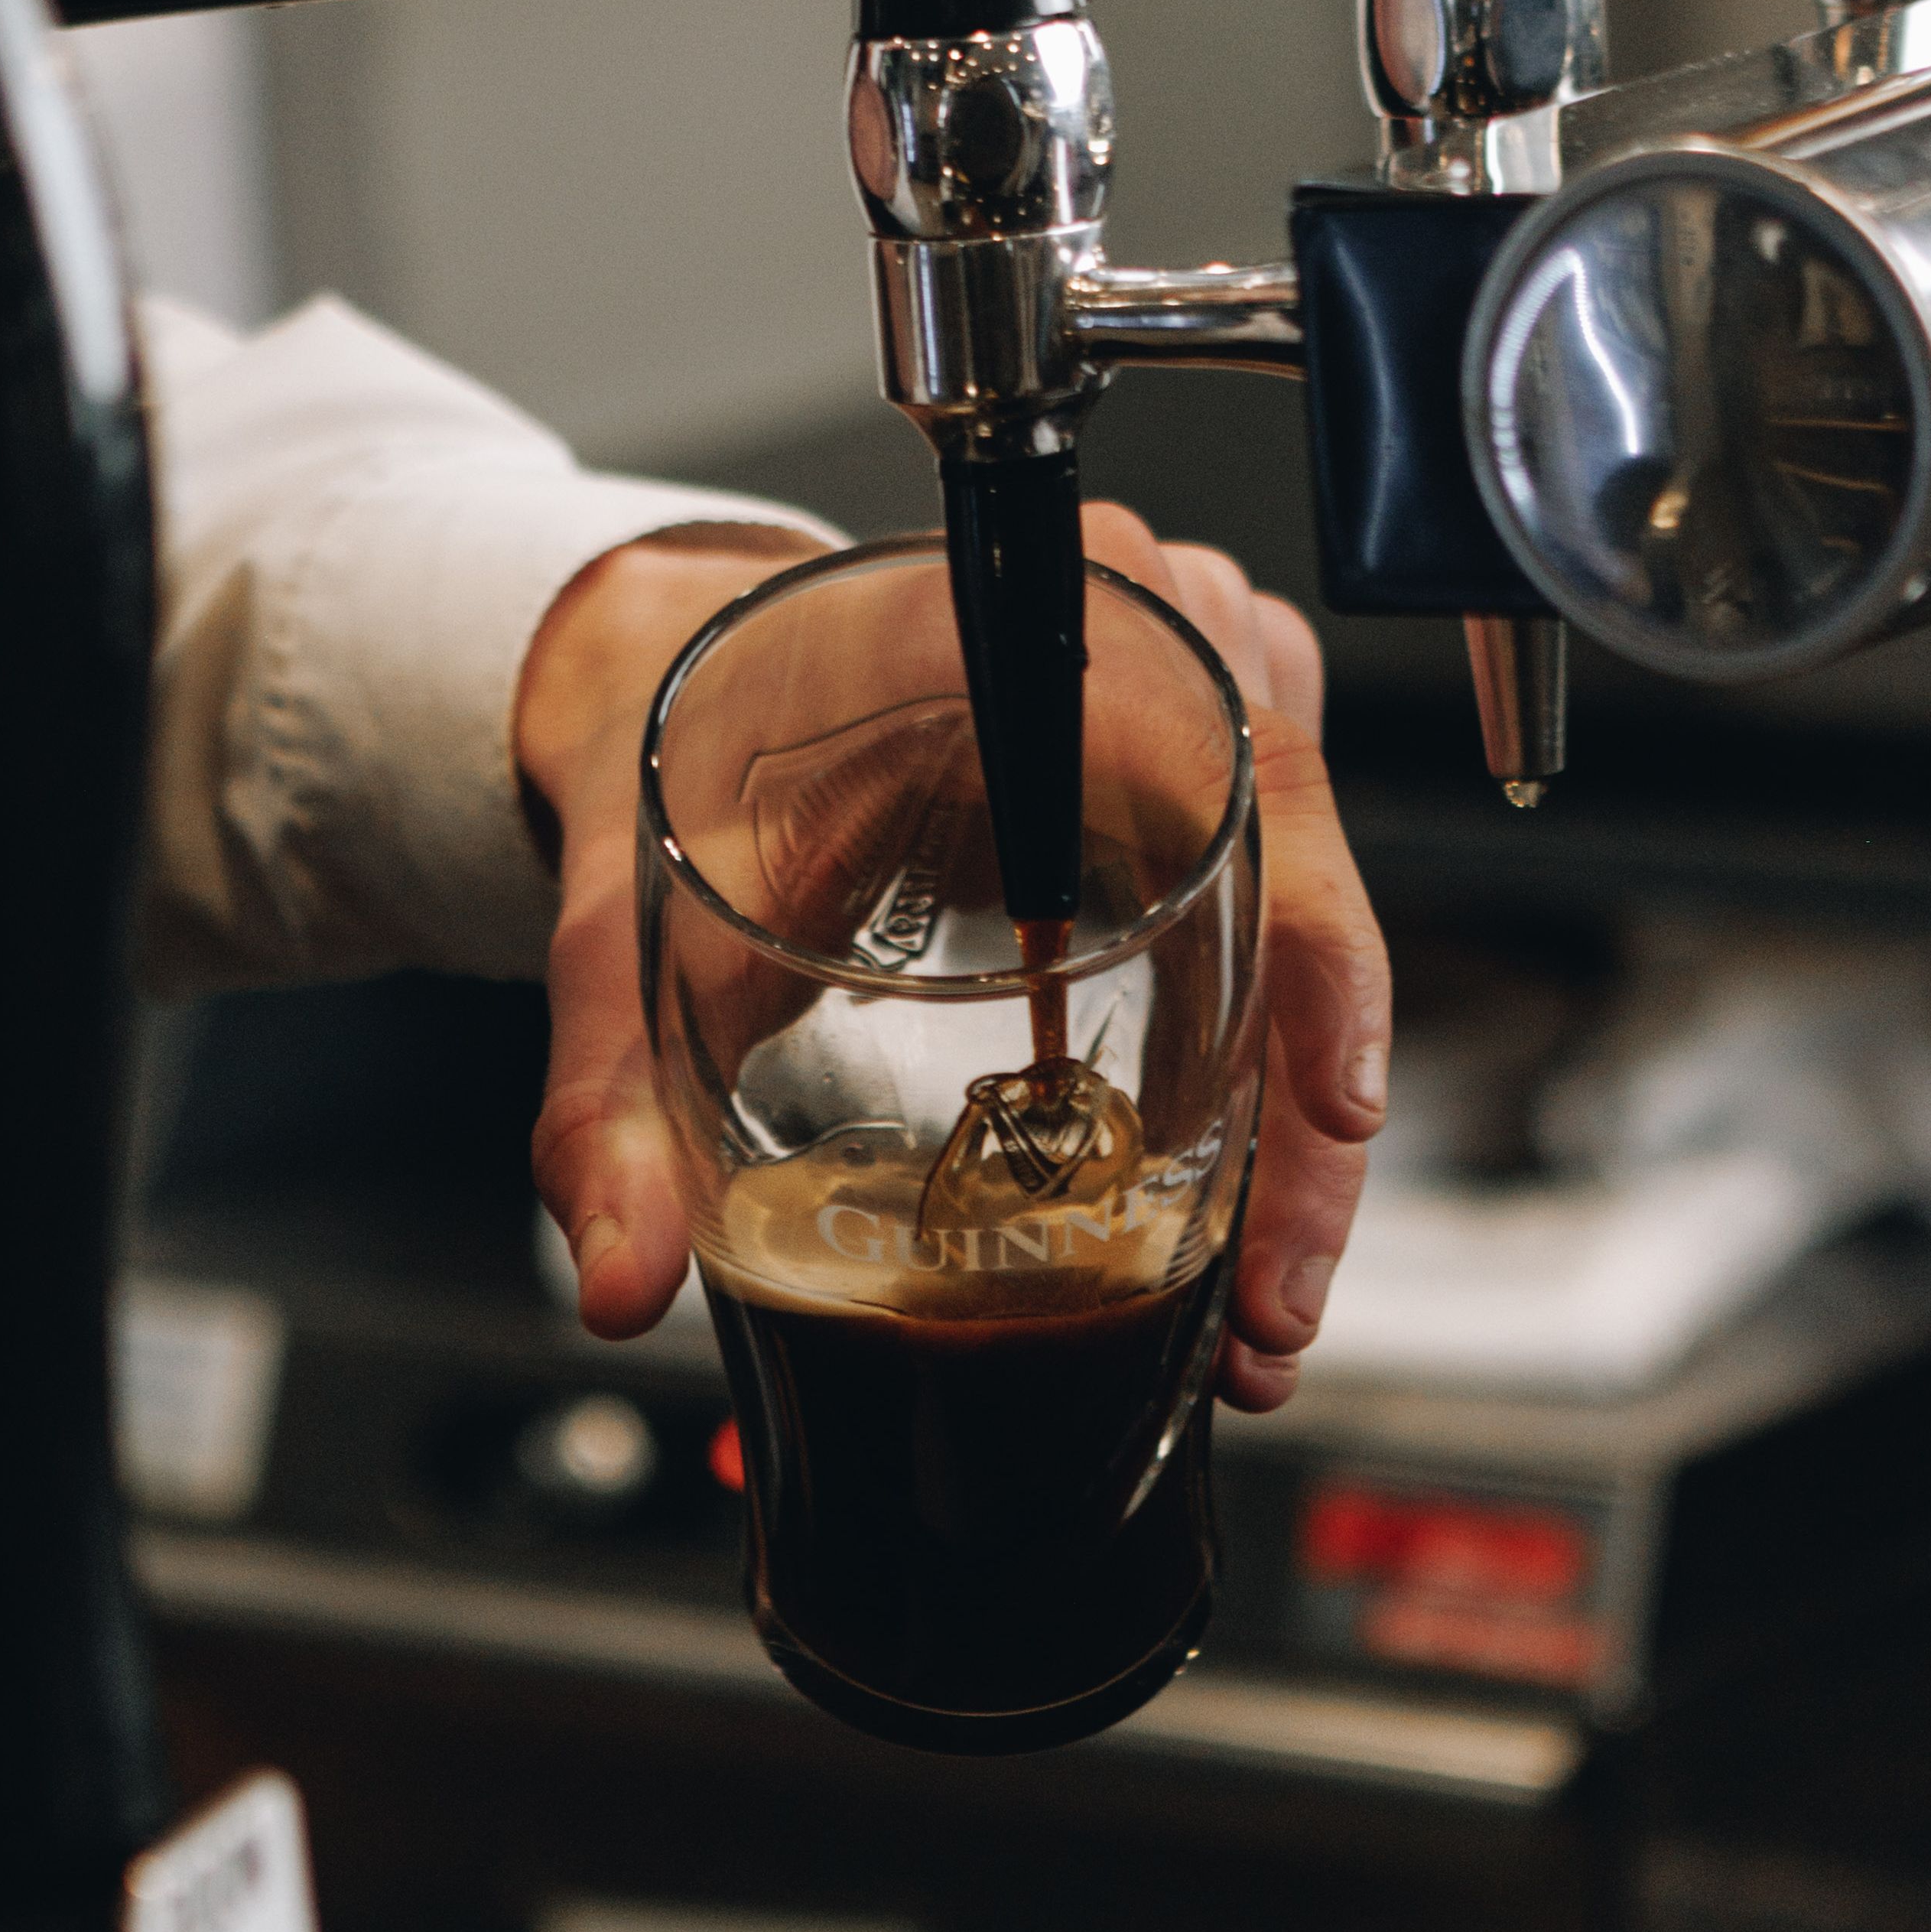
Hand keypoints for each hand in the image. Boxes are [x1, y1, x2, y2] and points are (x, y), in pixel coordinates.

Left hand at [520, 505, 1391, 1411]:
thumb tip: (612, 1278)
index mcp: (1015, 625)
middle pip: (1299, 868)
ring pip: (1311, 903)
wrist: (675, 676)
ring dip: (1302, 1113)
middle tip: (1269, 1305)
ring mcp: (1182, 686)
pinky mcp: (1193, 754)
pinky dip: (1276, 1056)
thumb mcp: (630, 917)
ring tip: (1255, 1299)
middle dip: (1308, 1116)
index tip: (1324, 1108)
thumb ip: (605, 1099)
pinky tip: (1235, 1201)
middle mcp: (1132, 631)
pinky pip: (1284, 900)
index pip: (1235, 763)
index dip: (1317, 940)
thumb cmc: (675, 749)